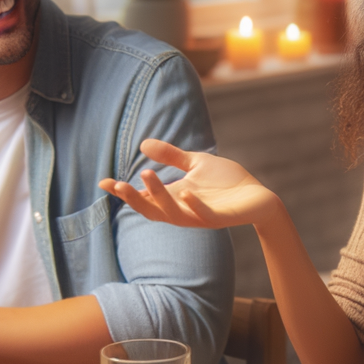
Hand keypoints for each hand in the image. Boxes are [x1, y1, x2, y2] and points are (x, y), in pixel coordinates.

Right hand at [99, 139, 282, 229]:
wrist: (259, 198)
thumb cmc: (227, 182)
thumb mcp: (196, 164)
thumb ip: (172, 156)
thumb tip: (142, 144)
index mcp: (175, 197)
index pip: (145, 197)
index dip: (125, 192)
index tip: (103, 182)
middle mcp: (183, 210)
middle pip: (152, 210)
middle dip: (134, 198)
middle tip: (117, 184)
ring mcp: (200, 216)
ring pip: (173, 213)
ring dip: (158, 196)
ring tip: (146, 174)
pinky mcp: (220, 218)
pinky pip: (204, 215)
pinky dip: (193, 205)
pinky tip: (185, 191)